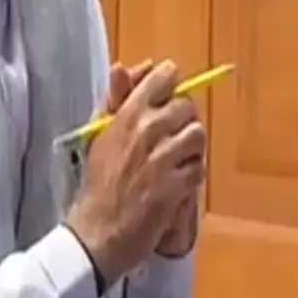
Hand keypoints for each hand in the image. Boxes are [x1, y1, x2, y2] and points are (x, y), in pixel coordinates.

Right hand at [65, 61, 206, 283]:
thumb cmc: (97, 184)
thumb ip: (115, 98)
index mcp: (128, 114)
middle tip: (169, 140)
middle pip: (187, 106)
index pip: (164, 77)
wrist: (98, 231)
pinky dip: (191, 176)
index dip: (170, 86)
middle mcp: (149, 129)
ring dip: (190, 149)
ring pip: (198, 135)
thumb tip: (123, 67)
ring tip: (173, 164)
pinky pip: (200, 167)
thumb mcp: (99, 134)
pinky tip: (174, 184)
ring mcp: (165, 157)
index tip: (167, 99)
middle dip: (182, 122)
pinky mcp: (179, 183)